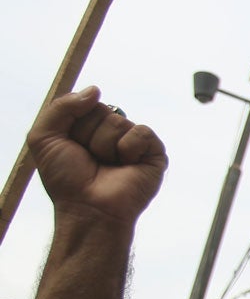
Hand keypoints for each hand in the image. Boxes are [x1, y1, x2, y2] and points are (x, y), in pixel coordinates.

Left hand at [28, 88, 166, 228]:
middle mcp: (112, 133)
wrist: (88, 208)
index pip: (85, 104)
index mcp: (89, 127)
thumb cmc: (66, 179)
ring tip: (108, 166)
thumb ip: (61, 107)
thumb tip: (95, 90)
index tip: (73, 148)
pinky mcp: (154, 153)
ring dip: (106, 146)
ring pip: (119, 122)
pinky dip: (129, 148)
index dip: (74, 125)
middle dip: (90, 136)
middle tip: (91, 160)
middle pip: (102, 110)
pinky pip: (141, 132)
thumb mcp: (44, 137)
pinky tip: (126, 166)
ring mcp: (134, 143)